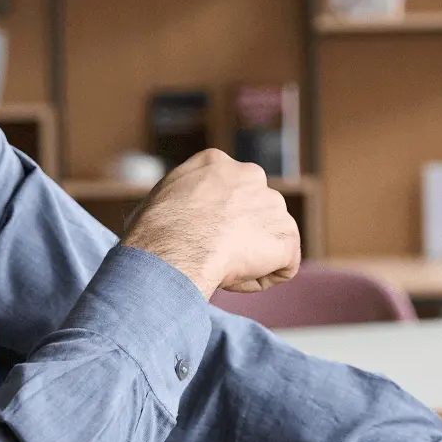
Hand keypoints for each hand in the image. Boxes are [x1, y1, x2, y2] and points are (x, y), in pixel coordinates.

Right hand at [122, 149, 300, 299]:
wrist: (174, 247)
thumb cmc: (155, 230)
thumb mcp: (160, 198)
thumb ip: (182, 199)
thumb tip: (179, 215)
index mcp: (216, 163)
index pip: (227, 190)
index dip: (215, 218)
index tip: (199, 235)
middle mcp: (250, 175)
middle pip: (253, 211)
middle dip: (240, 234)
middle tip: (214, 254)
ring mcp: (273, 205)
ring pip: (269, 238)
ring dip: (251, 257)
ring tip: (219, 268)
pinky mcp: (286, 237)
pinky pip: (281, 266)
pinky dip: (260, 279)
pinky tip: (233, 277)